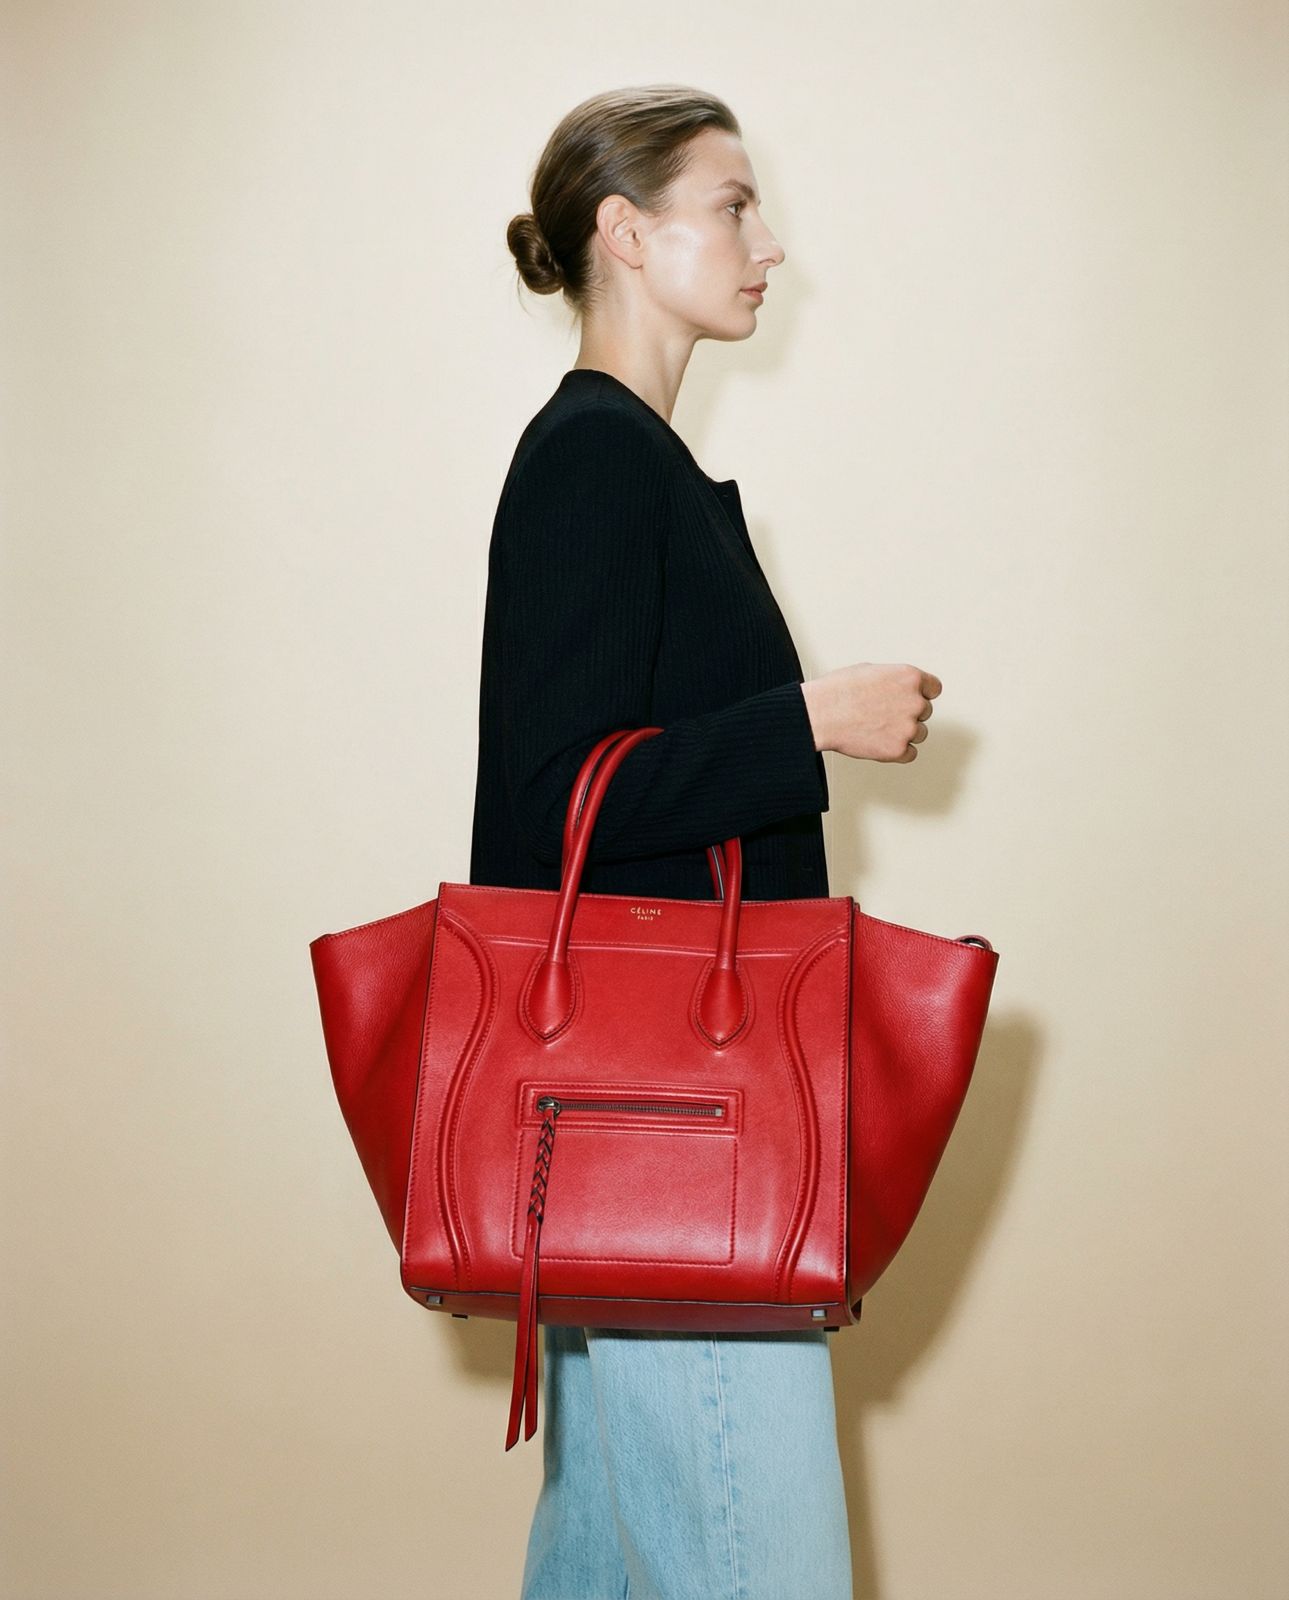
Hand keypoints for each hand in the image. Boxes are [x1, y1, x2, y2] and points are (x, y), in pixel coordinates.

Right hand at [800, 663, 940, 762]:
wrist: (821, 714)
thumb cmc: (838, 691)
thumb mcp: (870, 671)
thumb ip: (893, 680)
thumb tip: (898, 688)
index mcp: (909, 677)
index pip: (934, 688)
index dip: (922, 694)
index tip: (915, 699)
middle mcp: (914, 701)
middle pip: (925, 711)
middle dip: (908, 713)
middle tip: (883, 714)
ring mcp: (908, 727)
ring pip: (919, 734)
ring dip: (903, 733)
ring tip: (877, 728)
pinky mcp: (898, 749)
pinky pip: (910, 754)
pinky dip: (897, 752)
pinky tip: (879, 743)